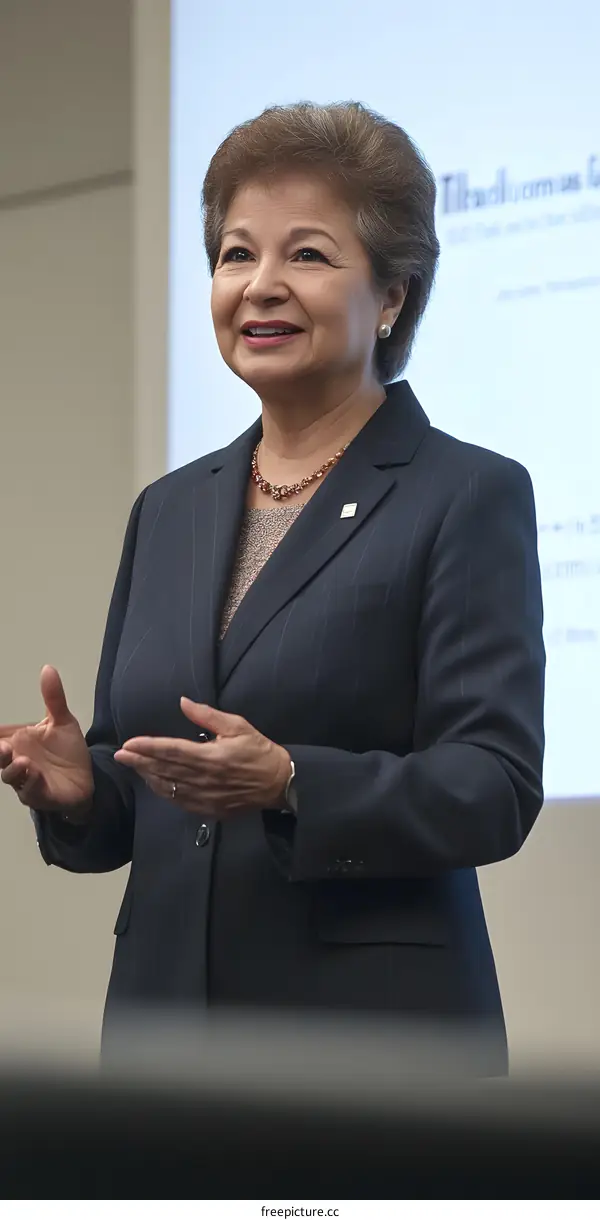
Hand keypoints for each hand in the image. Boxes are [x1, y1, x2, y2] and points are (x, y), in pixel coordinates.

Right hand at [0, 665, 93, 818]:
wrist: (87, 779)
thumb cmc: (67, 752)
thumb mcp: (62, 721)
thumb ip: (53, 698)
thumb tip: (47, 667)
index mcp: (18, 742)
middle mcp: (16, 761)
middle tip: (1, 746)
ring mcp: (25, 780)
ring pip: (10, 776)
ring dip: (14, 769)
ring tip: (23, 761)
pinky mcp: (39, 796)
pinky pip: (30, 792)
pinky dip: (31, 784)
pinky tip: (36, 774)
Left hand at [114, 697, 291, 816]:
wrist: (279, 784)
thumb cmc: (259, 751)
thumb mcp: (238, 726)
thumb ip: (208, 716)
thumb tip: (183, 703)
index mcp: (211, 757)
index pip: (171, 751)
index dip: (148, 747)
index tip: (129, 743)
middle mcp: (204, 779)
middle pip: (164, 770)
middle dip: (139, 761)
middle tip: (120, 755)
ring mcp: (205, 797)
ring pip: (169, 787)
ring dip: (148, 777)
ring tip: (133, 767)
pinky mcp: (208, 809)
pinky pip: (179, 802)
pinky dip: (164, 792)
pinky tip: (155, 783)